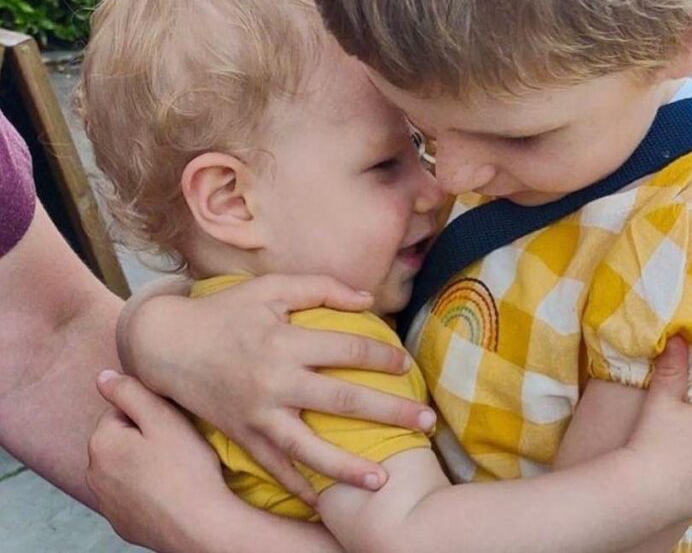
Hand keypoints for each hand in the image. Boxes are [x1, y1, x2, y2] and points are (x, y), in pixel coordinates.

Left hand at [87, 371, 233, 551]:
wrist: (199, 525)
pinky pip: (132, 496)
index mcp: (101, 442)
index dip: (151, 414)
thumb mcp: (162, 418)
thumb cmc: (185, 467)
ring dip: (144, 465)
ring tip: (177, 470)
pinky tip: (171, 492)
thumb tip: (102, 377)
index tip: (173, 425)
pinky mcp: (123, 523)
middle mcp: (94, 474)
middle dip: (144, 439)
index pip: (121, 411)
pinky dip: (148, 492)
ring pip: (125, 469)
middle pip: (121, 441)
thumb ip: (130, 392)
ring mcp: (107, 503)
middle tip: (178, 446)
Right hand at [119, 274, 436, 502]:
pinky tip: (324, 504)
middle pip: (341, 401)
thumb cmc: (225, 311)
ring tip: (382, 480)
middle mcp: (273, 380)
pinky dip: (297, 487)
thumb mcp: (271, 287)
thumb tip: (369, 301)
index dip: (382, 357)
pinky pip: (273, 467)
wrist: (165, 345)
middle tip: (426, 422)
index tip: (405, 365)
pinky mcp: (241, 436)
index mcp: (285, 340)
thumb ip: (322, 288)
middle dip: (388, 412)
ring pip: (308, 448)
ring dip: (347, 467)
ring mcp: (257, 414)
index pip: (348, 350)